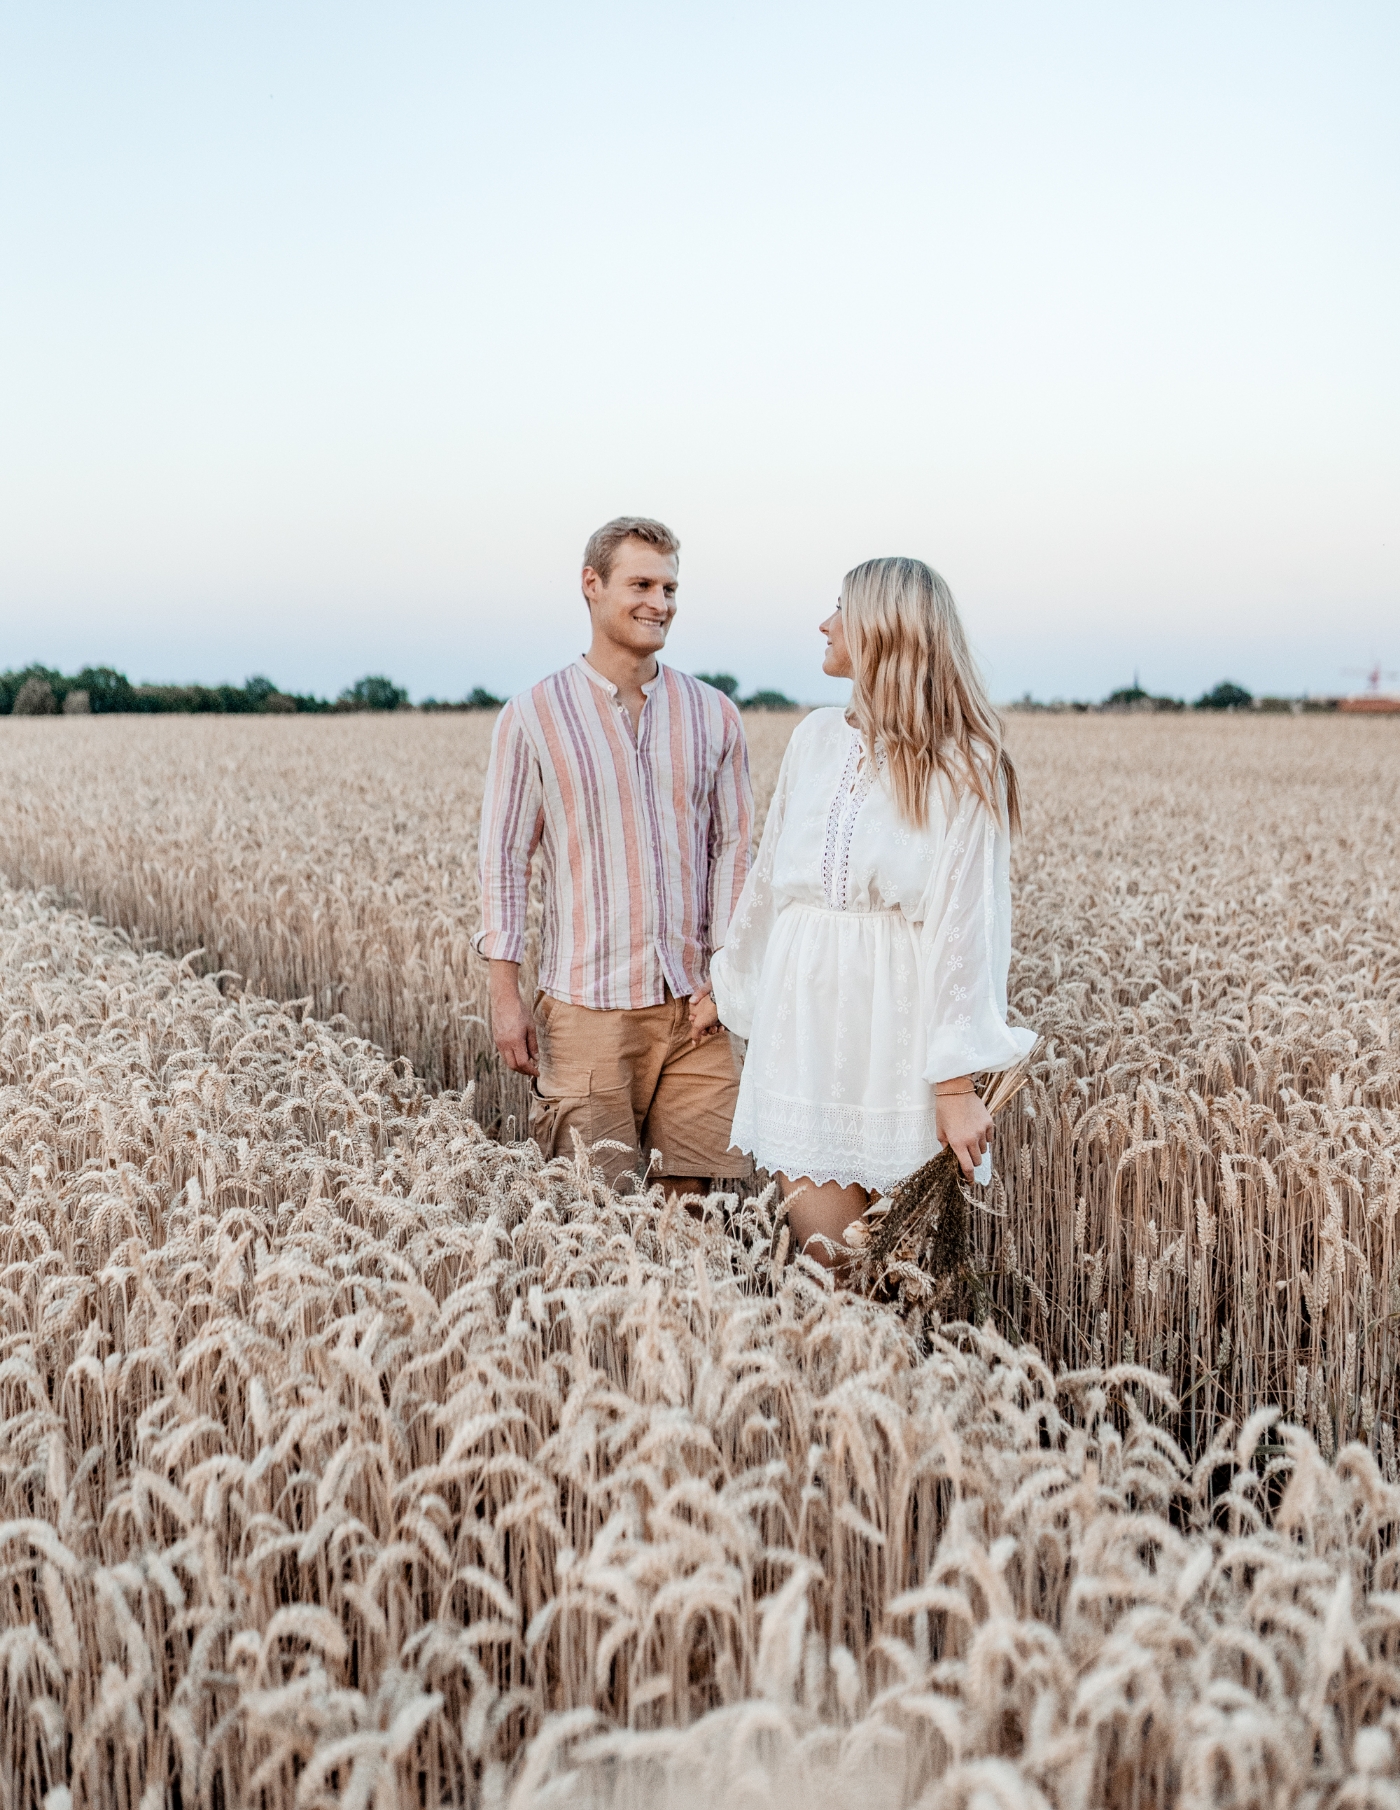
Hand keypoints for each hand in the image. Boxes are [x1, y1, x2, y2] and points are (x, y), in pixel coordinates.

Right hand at [489, 960, 538, 1076]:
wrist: (504, 1000)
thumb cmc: (520, 1011)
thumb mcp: (531, 1027)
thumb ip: (533, 1044)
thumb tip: (536, 1059)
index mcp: (515, 1041)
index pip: (523, 1063)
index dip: (530, 1070)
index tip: (537, 1072)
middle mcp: (505, 1044)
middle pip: (513, 1066)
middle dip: (523, 1071)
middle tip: (533, 1070)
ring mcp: (499, 1043)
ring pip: (507, 1061)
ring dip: (517, 1066)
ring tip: (527, 1063)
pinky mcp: (496, 1039)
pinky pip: (504, 1054)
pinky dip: (512, 1058)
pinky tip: (519, 1054)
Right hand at [688, 985, 720, 1044]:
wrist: (727, 999)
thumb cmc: (710, 1008)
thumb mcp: (698, 1023)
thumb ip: (694, 1033)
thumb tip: (694, 1043)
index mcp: (694, 1006)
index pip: (693, 1021)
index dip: (697, 1028)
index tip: (702, 1031)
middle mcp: (702, 1006)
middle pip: (702, 1023)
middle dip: (707, 1029)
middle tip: (710, 1030)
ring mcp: (712, 1008)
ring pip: (711, 1023)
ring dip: (714, 1029)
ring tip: (717, 1028)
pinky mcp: (721, 1011)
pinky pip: (719, 1021)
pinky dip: (720, 1026)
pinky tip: (722, 1027)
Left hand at [936, 1086, 992, 1178]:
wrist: (955, 1090)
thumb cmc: (944, 1108)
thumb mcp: (939, 1129)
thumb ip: (945, 1145)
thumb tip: (950, 1155)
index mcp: (957, 1142)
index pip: (967, 1166)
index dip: (968, 1176)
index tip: (969, 1181)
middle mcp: (971, 1139)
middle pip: (977, 1160)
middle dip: (972, 1160)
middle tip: (966, 1154)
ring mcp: (982, 1131)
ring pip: (984, 1149)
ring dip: (978, 1149)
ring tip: (970, 1139)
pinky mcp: (988, 1122)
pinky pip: (990, 1138)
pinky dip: (985, 1138)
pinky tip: (978, 1131)